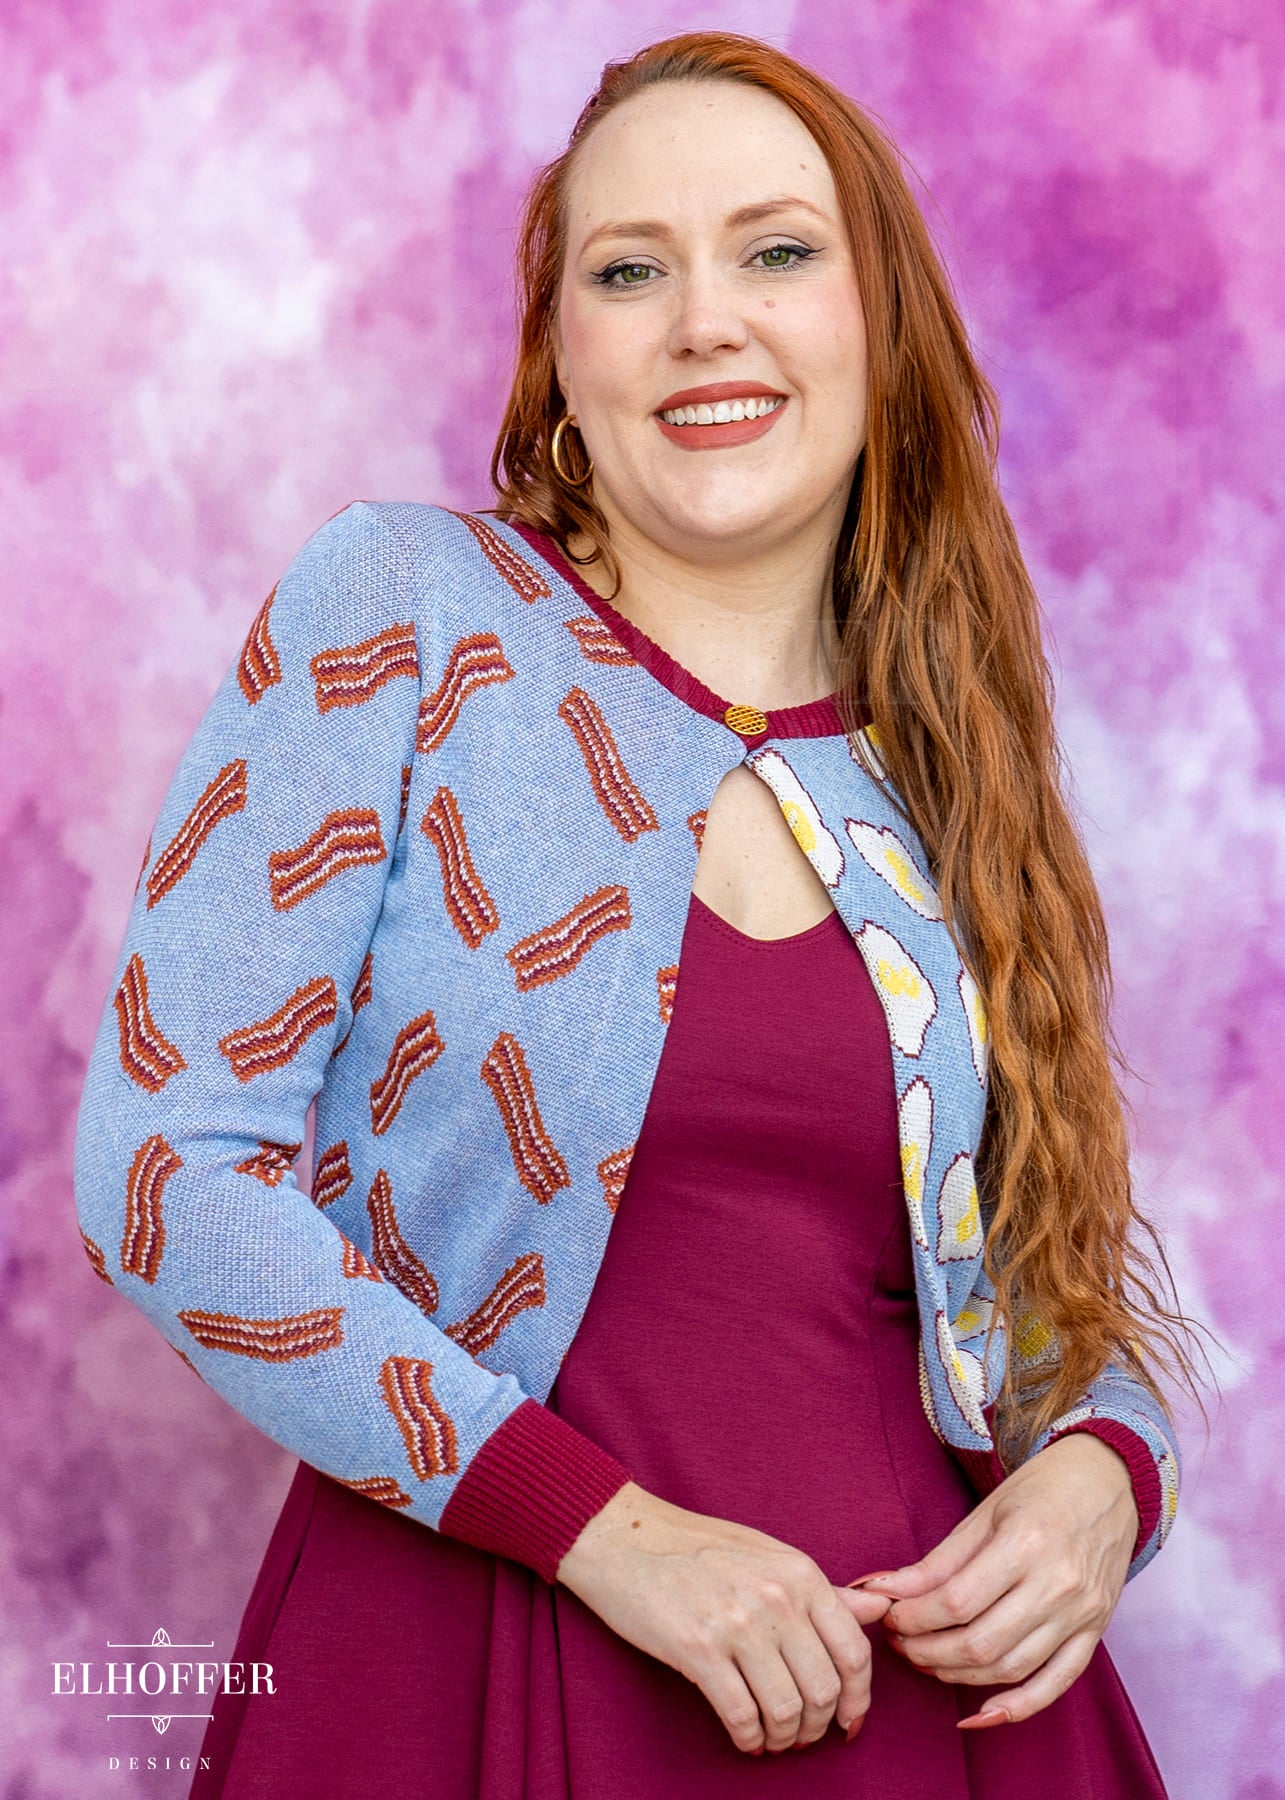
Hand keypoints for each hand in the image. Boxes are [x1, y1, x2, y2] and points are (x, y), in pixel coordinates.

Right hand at [557, 1481, 891, 1755]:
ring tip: (773, 1737)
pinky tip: (745, 1737)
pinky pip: (742, 1717)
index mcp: (800, 1573)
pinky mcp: (698, 1649)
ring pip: (788, 1711)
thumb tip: (881, 1609)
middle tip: (803, 1735)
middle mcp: (777, 1597)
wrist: (626, 1538)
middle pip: (825, 1690)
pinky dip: (749, 1739)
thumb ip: (824, 1591)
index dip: (859, 1699)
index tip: (850, 1722)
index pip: (854, 1652)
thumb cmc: (698, 1547)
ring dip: (785, 1738)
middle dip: (819, 1726)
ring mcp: (738, 1623)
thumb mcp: (768, 1556)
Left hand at [838, 1434, 1136, 1727]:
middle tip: (899, 1642)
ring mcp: (1082, 1613)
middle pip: (981, 1643)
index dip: (913, 1617)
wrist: (1109, 1481)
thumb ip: (937, 1561)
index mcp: (1026, 1543)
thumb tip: (883, 1589)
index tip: (889, 1615)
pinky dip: (1019, 1706)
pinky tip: (982, 1714)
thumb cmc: (1041, 1489)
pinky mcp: (1096, 1631)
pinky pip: (1058, 1682)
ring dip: (959, 1675)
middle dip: (928, 1651)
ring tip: (926, 1660)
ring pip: (1012, 1667)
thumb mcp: (984, 1512)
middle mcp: (1058, 1584)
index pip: (956, 1601)